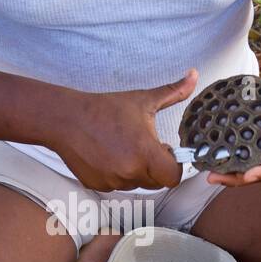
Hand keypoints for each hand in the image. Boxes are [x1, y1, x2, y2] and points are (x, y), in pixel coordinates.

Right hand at [53, 70, 198, 191]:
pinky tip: (107, 154)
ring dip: (135, 170)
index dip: (173, 165)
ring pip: (135, 183)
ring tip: (122, 147)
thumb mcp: (142, 100)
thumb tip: (194, 75)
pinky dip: (116, 174)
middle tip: (143, 146)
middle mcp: (130, 171)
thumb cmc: (105, 109)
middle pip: (156, 181)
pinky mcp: (98, 185)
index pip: (173, 177)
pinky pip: (116, 185)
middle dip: (154, 167)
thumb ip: (173, 92)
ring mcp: (112, 181)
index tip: (166, 151)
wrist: (66, 119)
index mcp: (145, 152)